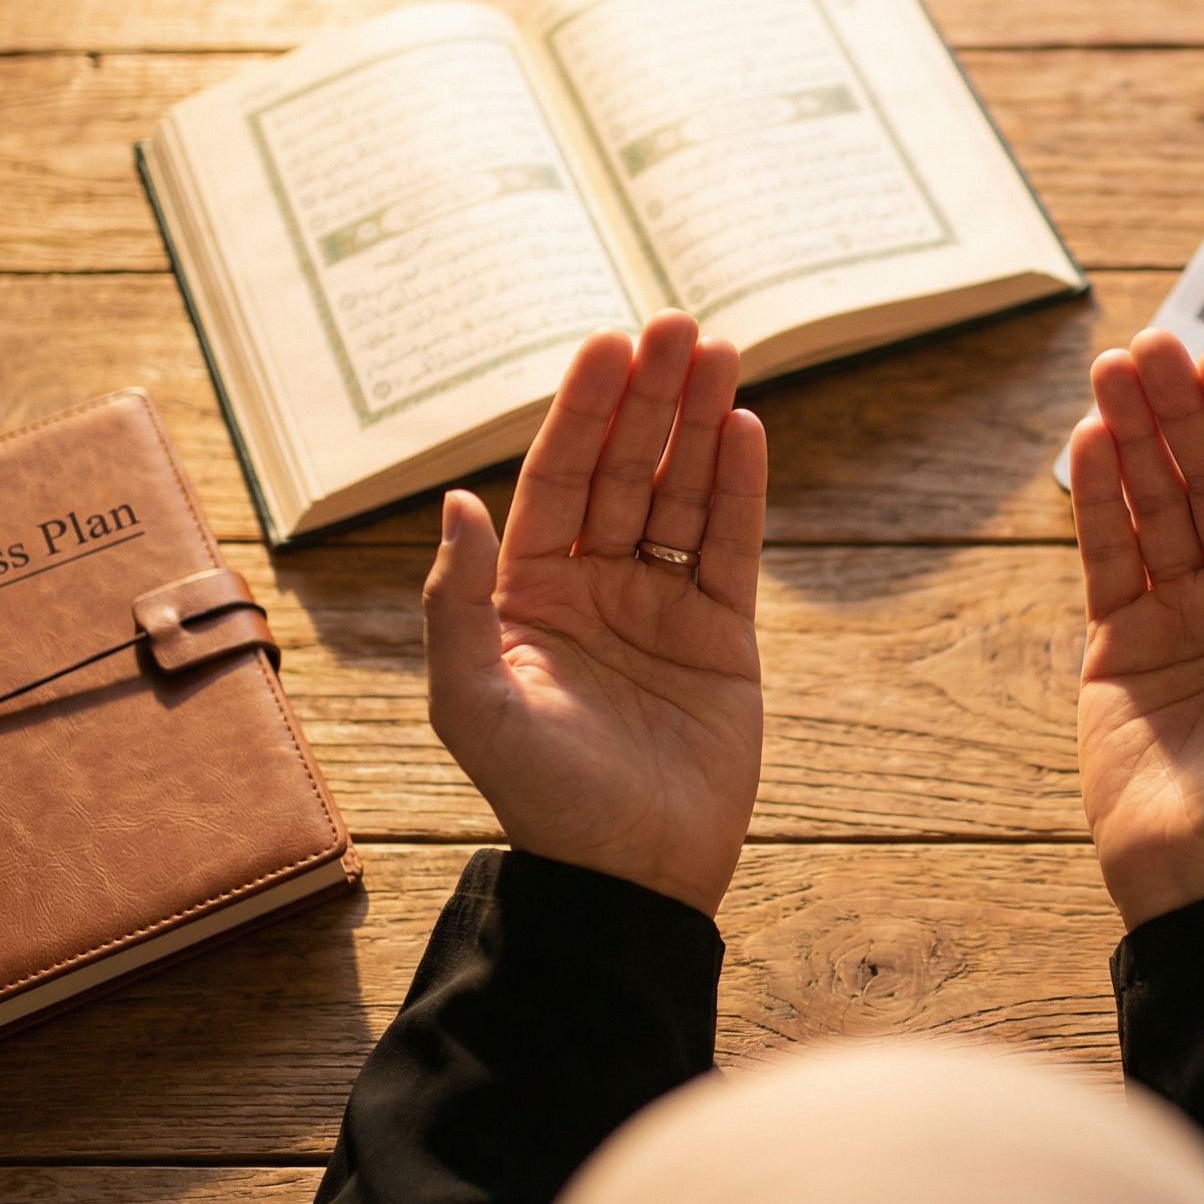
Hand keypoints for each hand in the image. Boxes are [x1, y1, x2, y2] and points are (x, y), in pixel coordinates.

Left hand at [423, 311, 767, 913]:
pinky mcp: (721, 636)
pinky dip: (739, 487)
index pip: (557, 478)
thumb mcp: (474, 705)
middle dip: (650, 397)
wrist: (629, 879)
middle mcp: (592, 585)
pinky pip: (730, 545)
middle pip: (624, 468)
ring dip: (699, 423)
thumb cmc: (541, 801)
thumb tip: (457, 500)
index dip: (584, 410)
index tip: (609, 345)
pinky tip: (746, 427)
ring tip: (721, 352)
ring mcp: (659, 606)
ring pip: (681, 493)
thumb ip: (457, 603)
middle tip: (677, 324)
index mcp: (525, 592)